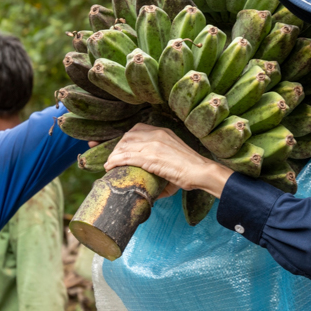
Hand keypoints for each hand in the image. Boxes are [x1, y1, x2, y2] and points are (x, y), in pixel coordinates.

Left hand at [104, 123, 232, 197]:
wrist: (200, 171)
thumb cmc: (190, 169)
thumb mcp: (173, 157)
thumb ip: (160, 162)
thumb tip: (151, 181)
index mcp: (163, 132)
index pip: (137, 129)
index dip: (124, 139)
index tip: (119, 148)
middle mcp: (157, 134)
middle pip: (127, 137)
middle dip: (116, 147)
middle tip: (112, 159)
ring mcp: (153, 145)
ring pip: (124, 147)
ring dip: (113, 156)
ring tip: (109, 165)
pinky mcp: (150, 158)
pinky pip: (126, 157)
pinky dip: (115, 162)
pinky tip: (110, 167)